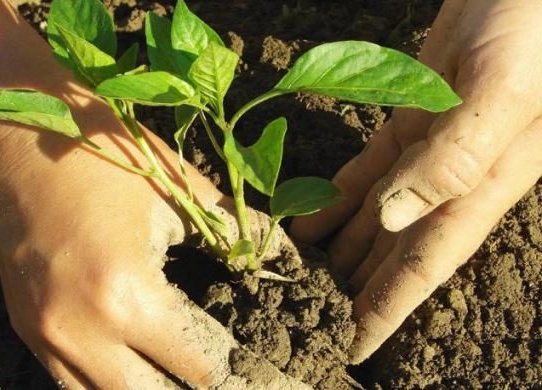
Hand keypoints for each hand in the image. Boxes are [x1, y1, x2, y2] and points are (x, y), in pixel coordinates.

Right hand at [0, 1, 301, 387]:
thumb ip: (234, 231)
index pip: (195, 364)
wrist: (13, 130)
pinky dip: (105, 380)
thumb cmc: (101, 152)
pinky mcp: (22, 325)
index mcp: (126, 295)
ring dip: (147, 387)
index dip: (229, 366)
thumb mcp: (177, 189)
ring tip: (175, 368)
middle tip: (219, 371)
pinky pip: (69, 381)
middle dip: (190, 383)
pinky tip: (130, 362)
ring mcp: (43, 334)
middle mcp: (80, 331)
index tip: (251, 364)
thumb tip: (282, 255)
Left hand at [291, 0, 541, 362]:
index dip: (387, 310)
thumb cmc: (532, 32)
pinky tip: (308, 221)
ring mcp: (424, 154)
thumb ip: (455, 158)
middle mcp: (449, 181)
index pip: (424, 266)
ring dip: (339, 249)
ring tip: (300, 277)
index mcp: (478, 187)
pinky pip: (364, 171)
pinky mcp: (405, 123)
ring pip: (374, 217)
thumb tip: (396, 218)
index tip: (351, 346)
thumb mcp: (503, 93)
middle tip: (311, 318)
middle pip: (393, 251)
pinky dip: (334, 199)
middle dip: (355, 289)